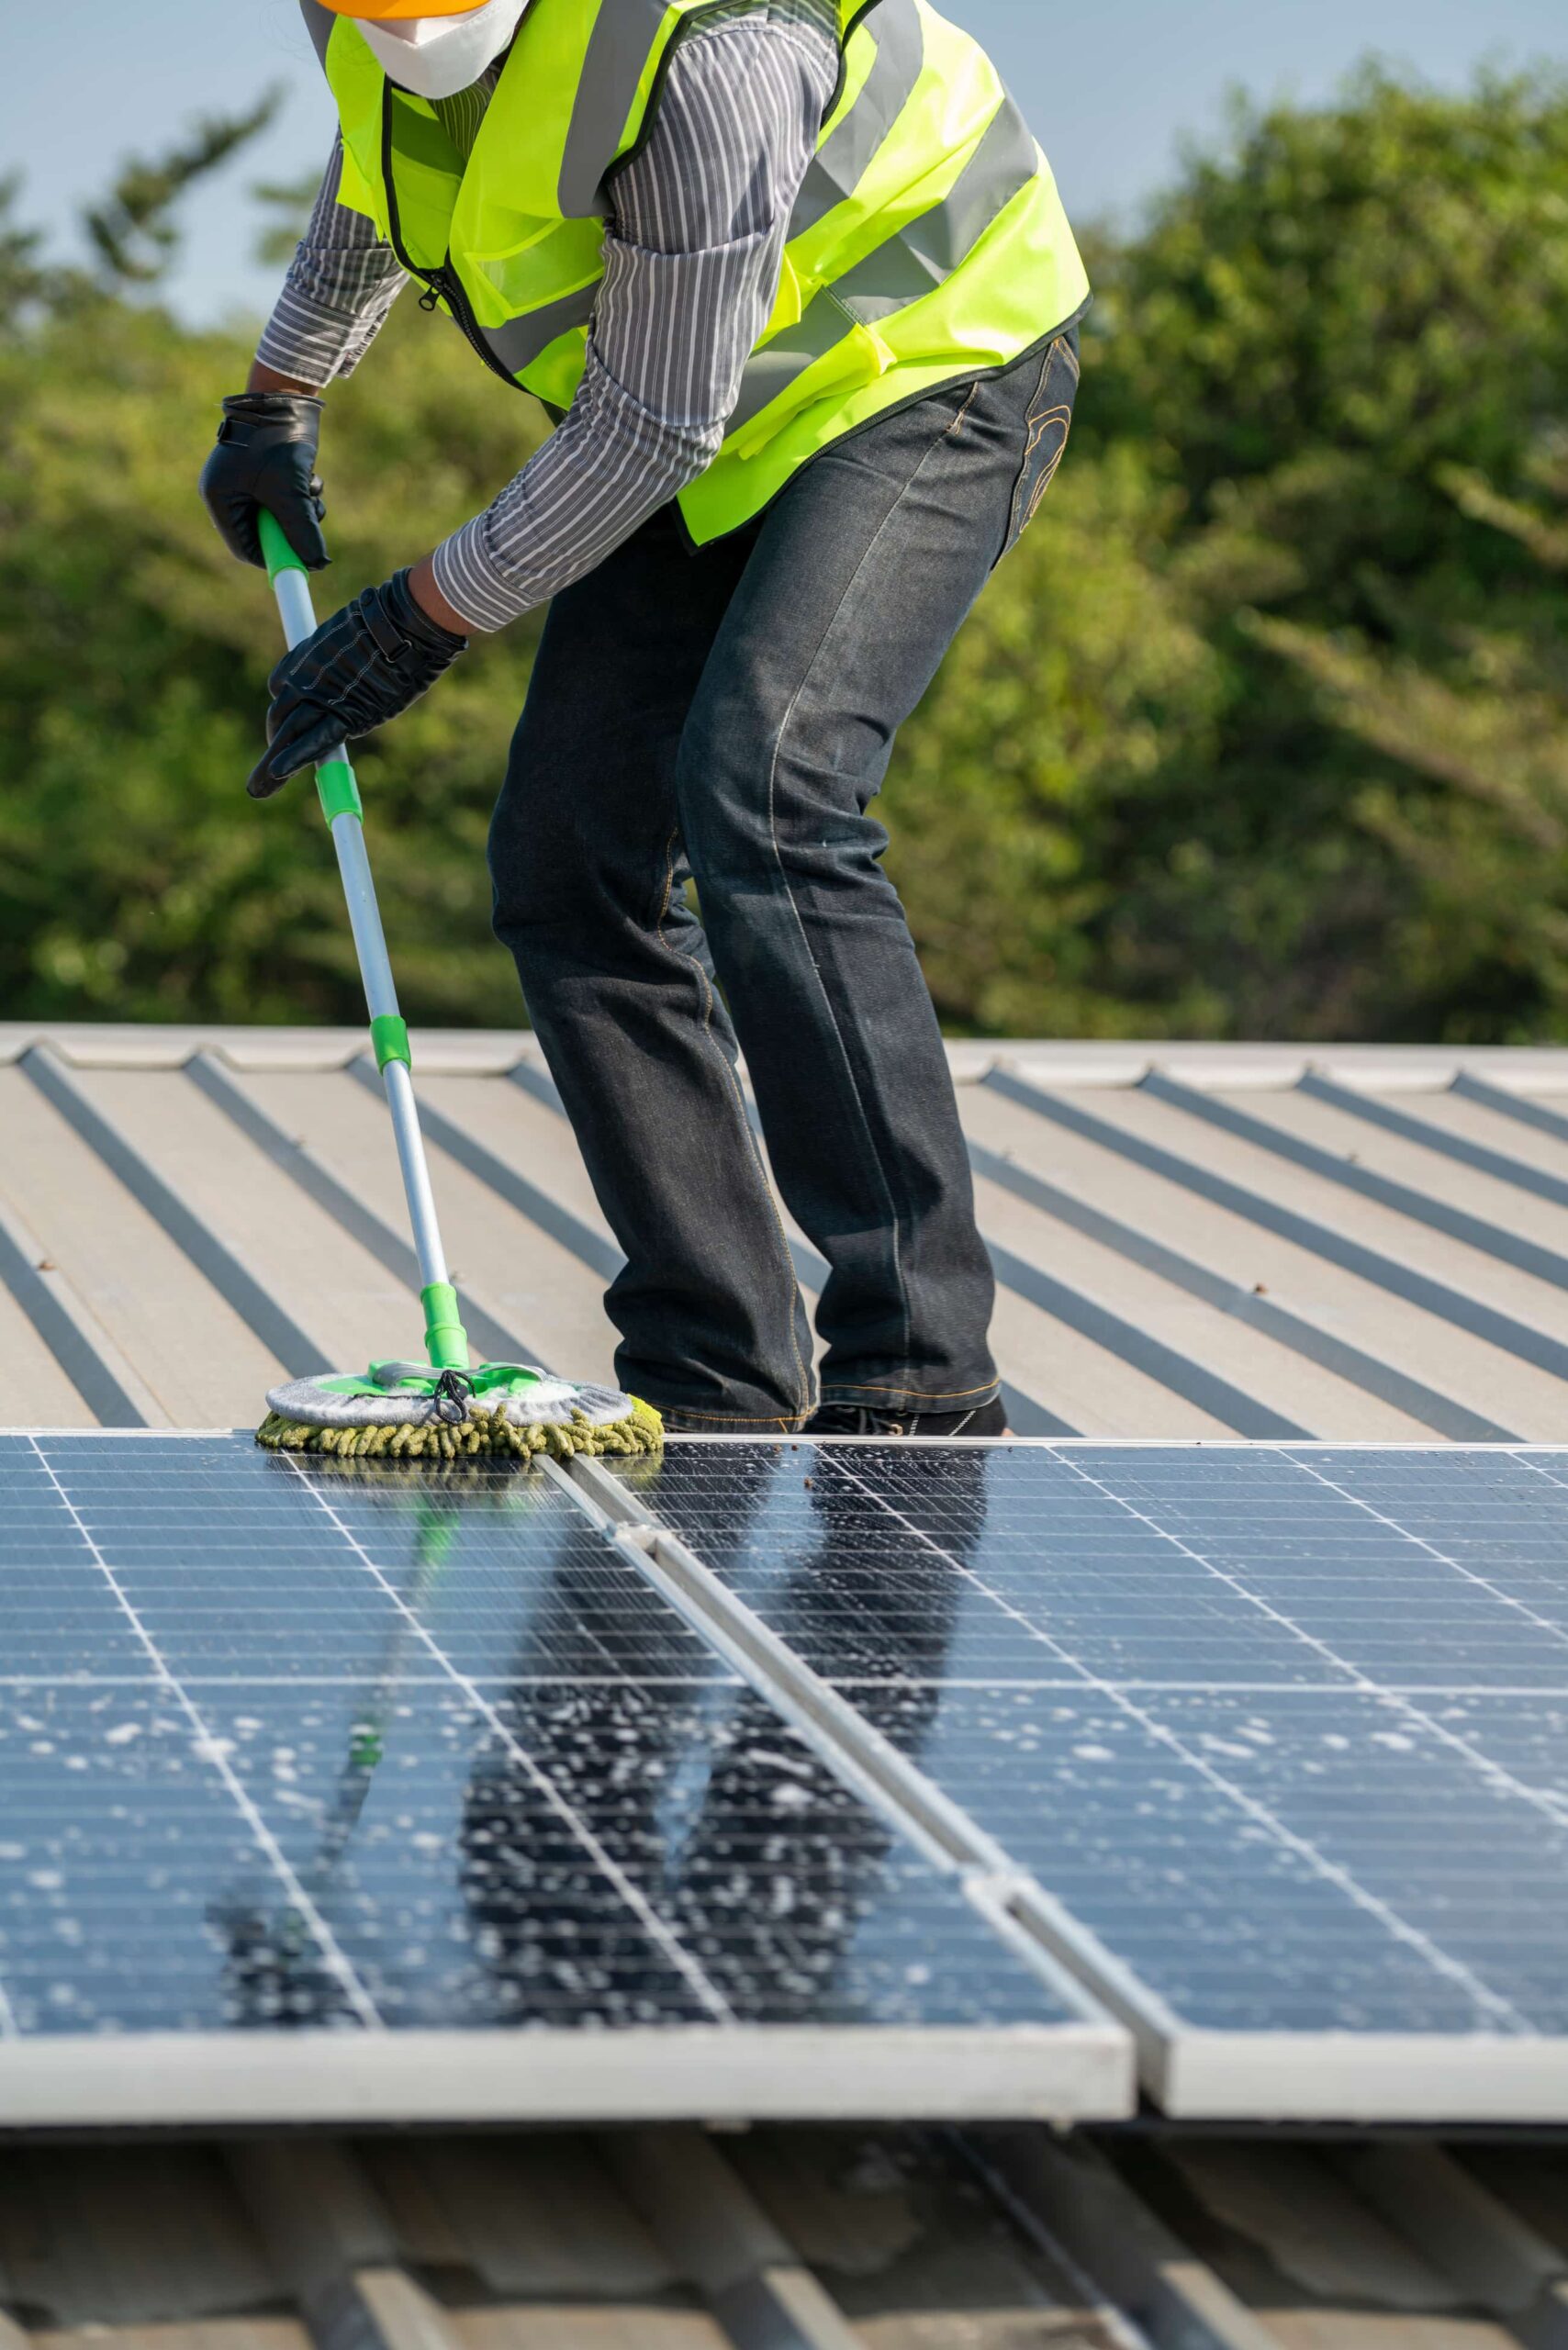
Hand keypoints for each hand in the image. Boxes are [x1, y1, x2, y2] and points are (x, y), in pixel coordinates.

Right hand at [200, 391, 329, 570]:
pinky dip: (302, 496)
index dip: (273, 559)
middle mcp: (228, 491)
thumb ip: (302, 530)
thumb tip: (317, 564)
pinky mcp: (265, 473)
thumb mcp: (290, 491)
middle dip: (291, 530)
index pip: (243, 547)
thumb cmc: (277, 440)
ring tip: (311, 491)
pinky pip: (284, 499)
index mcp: (219, 496)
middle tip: (313, 523)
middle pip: (264, 533)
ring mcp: (246, 481)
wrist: (285, 396)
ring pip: (280, 518)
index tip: (301, 565)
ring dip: (302, 512)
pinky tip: (310, 478)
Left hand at [247, 568, 467, 798]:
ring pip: (288, 733)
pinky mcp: (344, 714)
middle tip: (260, 778)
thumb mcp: (358, 630)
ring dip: (271, 767)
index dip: (284, 708)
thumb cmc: (391, 623)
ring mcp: (321, 696)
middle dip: (274, 743)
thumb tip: (363, 652)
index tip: (284, 727)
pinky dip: (296, 758)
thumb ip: (346, 649)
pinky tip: (279, 772)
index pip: (280, 686)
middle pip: (281, 716)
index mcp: (307, 654)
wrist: (404, 623)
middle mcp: (306, 677)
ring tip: (258, 790)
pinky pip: (315, 741)